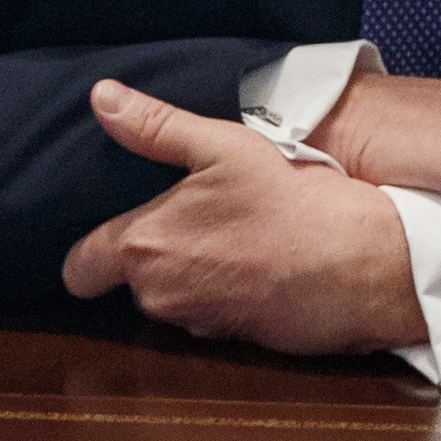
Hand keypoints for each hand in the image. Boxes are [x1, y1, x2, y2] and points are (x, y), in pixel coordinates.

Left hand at [60, 81, 437, 355]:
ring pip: (172, 299)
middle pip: (131, 281)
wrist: (361, 263)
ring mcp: (197, 325)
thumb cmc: (290, 200)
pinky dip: (225, 295)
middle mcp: (160, 296)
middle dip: (153, 255)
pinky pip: (210, 317)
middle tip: (195, 218)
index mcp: (143, 247)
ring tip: (233, 237)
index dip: (88, 254)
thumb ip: (154, 126)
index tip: (108, 235)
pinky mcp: (235, 342)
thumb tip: (101, 97)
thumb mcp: (222, 146)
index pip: (79, 270)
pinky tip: (258, 265)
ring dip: (191, 275)